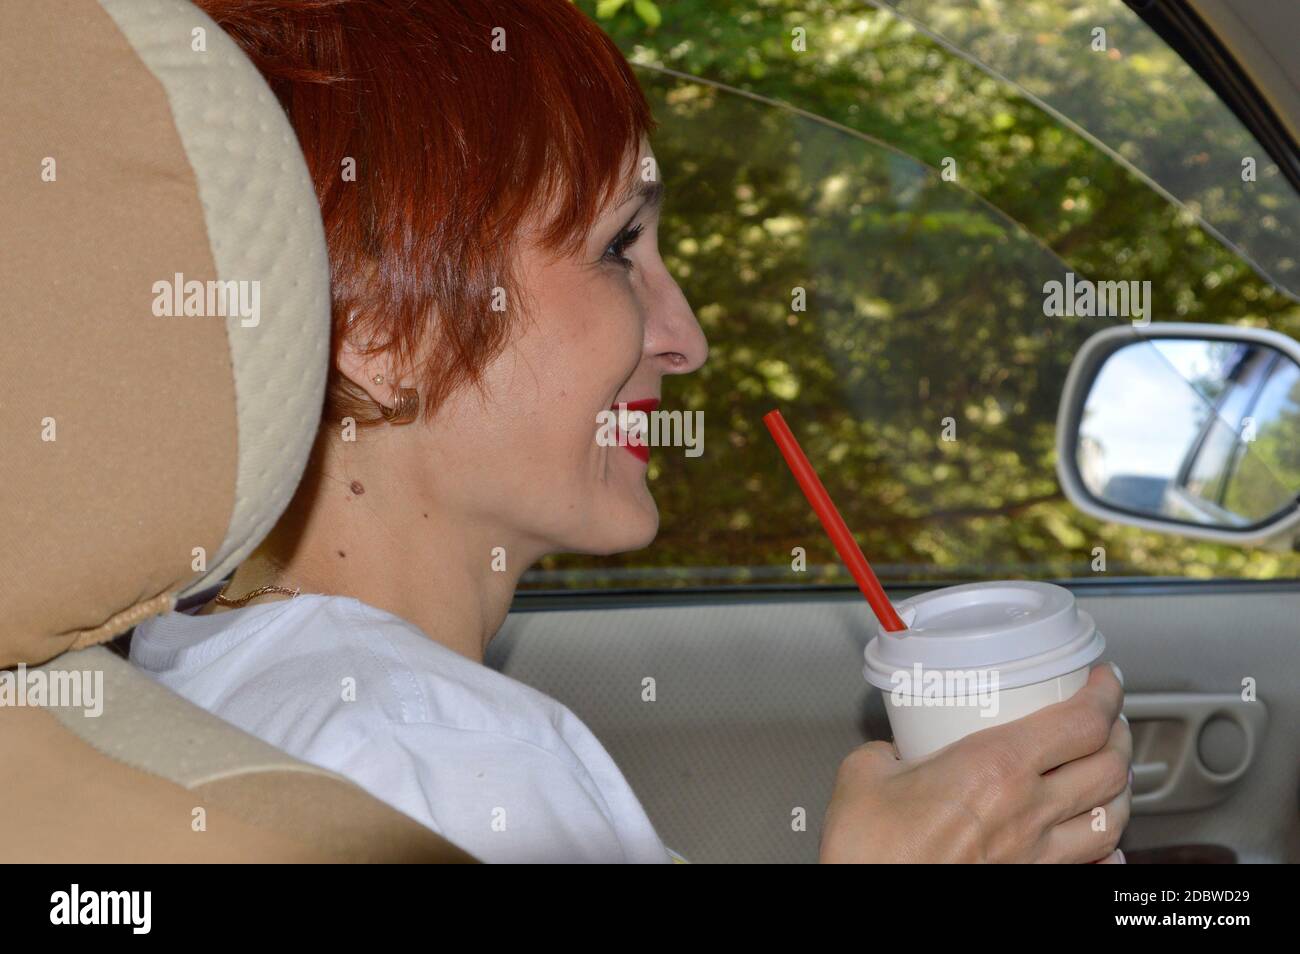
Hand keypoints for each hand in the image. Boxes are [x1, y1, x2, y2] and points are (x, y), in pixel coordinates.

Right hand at [821, 664, 1130, 862]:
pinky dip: (1106, 849)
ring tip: (1107, 770)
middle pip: (1110, 767)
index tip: (1102, 679)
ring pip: (1113, 819)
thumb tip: (892, 751)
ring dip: (1119, 788)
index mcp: (995, 768)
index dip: (1105, 694)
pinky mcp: (1029, 883)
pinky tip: (1103, 843)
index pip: (1081, 722)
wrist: (870, 901)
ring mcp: (1035, 855)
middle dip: (1118, 735)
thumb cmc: (869, 851)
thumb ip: (888, 751)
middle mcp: (1028, 811)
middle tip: (1105, 718)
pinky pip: (1090, 865)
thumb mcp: (864, 773)